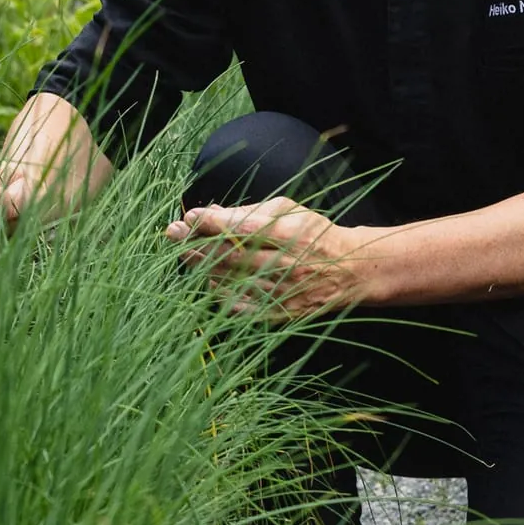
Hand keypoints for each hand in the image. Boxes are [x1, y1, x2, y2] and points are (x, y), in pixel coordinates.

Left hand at [165, 197, 379, 318]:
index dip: (212, 223)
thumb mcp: (290, 211)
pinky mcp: (281, 314)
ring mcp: (283, 292)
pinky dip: (220, 294)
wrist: (350, 271)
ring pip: (232, 282)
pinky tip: (208, 281)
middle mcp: (287, 265)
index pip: (242, 227)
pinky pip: (241, 307)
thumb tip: (212, 210)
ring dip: (203, 268)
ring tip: (184, 254)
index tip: (189, 217)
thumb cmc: (315, 234)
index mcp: (291, 234)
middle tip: (173, 235)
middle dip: (197, 244)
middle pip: (231, 256)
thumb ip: (251, 211)